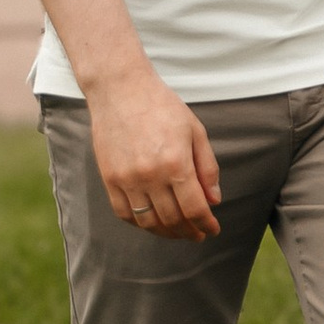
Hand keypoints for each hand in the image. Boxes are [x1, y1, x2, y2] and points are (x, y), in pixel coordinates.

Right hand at [89, 62, 221, 238]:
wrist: (121, 90)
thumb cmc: (163, 106)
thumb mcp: (195, 131)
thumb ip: (207, 167)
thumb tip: (214, 200)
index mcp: (176, 162)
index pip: (194, 208)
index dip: (206, 224)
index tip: (212, 230)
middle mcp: (150, 175)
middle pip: (172, 219)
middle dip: (189, 231)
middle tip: (197, 233)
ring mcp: (127, 179)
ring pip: (148, 222)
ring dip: (166, 233)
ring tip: (178, 232)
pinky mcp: (109, 179)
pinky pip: (125, 213)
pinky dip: (140, 223)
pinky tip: (152, 222)